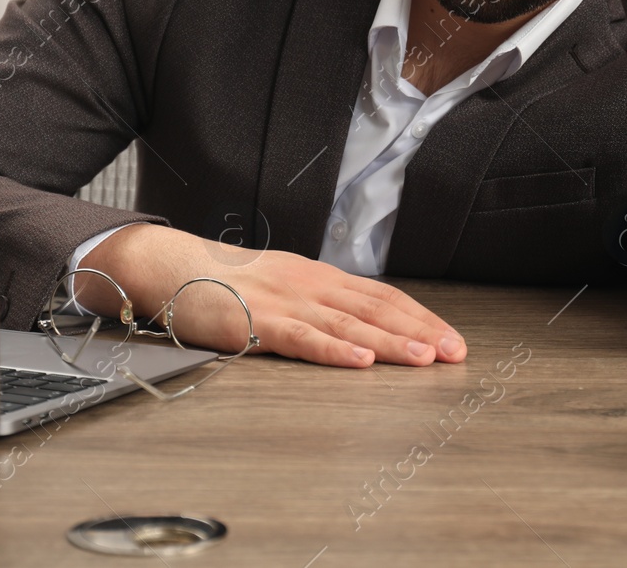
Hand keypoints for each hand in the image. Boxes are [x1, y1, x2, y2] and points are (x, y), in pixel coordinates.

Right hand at [77, 223, 466, 367]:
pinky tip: (361, 361)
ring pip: (349, 323)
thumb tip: (360, 322)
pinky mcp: (257, 321)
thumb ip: (319, 302)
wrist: (171, 265)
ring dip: (391, 342)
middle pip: (376, 307)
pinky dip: (335, 350)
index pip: (382, 295)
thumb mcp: (284, 284)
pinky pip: (303, 338)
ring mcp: (286, 301)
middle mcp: (311, 285)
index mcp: (320, 276)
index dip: (419, 315)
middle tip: (455, 352)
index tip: (450, 336)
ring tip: (424, 358)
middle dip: (420, 330)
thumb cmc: (224, 282)